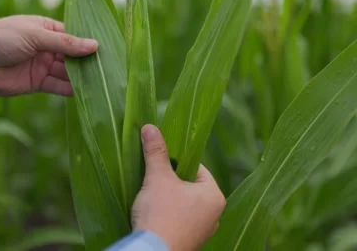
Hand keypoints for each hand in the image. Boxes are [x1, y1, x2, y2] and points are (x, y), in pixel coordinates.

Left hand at [0, 15, 97, 96]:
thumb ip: (65, 43)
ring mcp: (42, 66)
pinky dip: (70, 90)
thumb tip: (93, 45)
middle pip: (73, 56)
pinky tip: (84, 93)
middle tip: (106, 71)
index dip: (88, 44)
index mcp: (46, 29)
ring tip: (100, 83)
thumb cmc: (1, 38)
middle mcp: (47, 48)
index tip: (106, 52)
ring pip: (67, 73)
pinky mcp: (37, 83)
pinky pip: (58, 86)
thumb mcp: (35, 35)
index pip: (73, 37)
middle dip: (87, 63)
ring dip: (81, 78)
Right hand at [132, 124, 225, 250]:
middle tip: (154, 180)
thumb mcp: (157, 178)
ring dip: (170, 199)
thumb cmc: (161, 214)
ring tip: (153, 198)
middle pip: (190, 186)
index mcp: (214, 196)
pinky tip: (155, 216)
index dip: (176, 163)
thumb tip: (150, 127)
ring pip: (185, 204)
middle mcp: (215, 215)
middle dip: (172, 182)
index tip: (160, 164)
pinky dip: (169, 216)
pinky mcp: (191, 242)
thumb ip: (156, 152)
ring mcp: (204, 231)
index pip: (197, 168)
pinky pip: (181, 221)